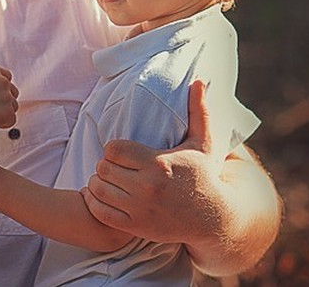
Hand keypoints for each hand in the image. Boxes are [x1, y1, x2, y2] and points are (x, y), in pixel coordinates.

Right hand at [0, 64, 18, 131]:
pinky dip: (3, 124)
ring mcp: (7, 96)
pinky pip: (11, 120)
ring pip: (13, 106)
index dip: (2, 88)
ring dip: (4, 112)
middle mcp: (2, 81)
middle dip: (5, 100)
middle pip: (13, 92)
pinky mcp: (8, 112)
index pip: (7, 77)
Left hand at [81, 81, 227, 246]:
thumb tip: (199, 81)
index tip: (121, 152)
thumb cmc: (204, 176)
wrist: (212, 218)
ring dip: (98, 182)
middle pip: (103, 168)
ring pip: (98, 189)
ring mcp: (139, 209)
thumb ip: (198, 111)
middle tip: (114, 165)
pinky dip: (96, 203)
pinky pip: (99, 212)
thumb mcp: (203, 143)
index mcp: (158, 164)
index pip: (114, 149)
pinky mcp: (134, 226)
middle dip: (105, 164)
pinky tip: (105, 196)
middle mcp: (147, 187)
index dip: (113, 149)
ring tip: (109, 180)